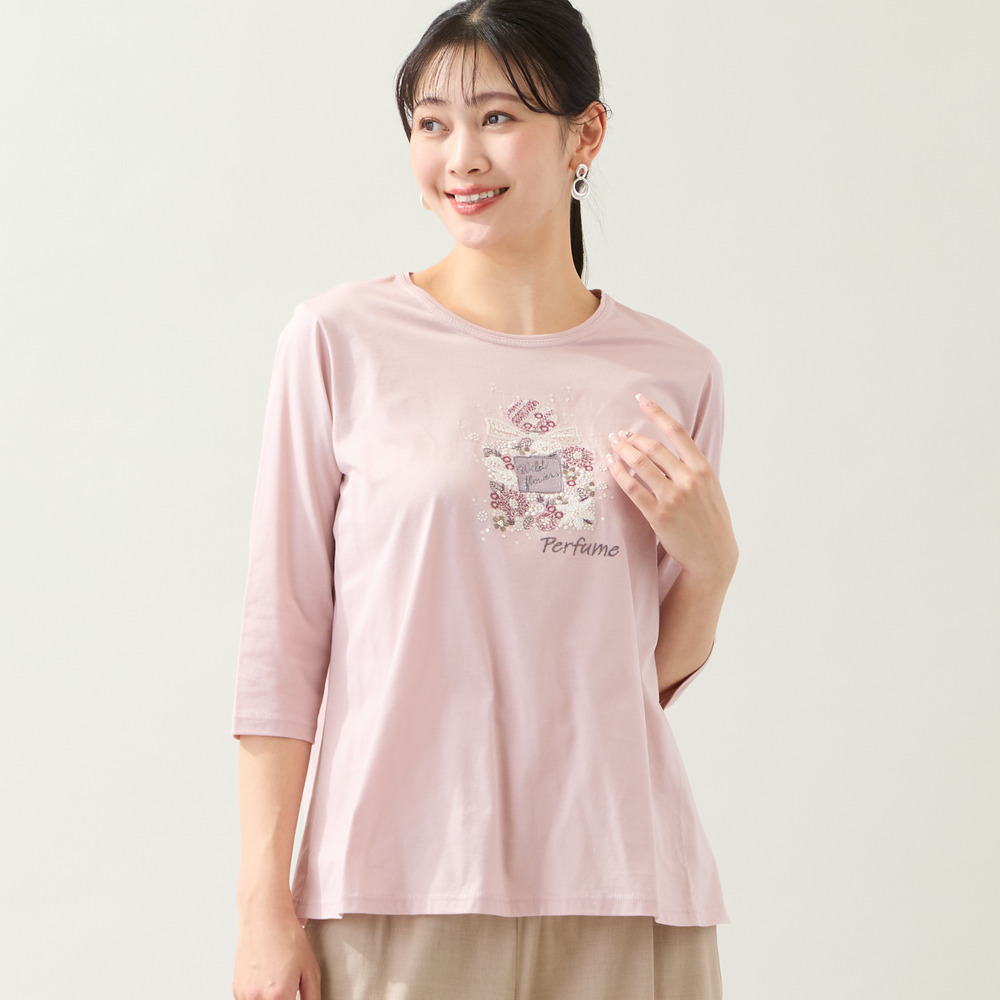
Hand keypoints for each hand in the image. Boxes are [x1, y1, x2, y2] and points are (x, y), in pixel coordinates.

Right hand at [232, 898, 320, 999]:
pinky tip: (268, 980)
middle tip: (289, 990)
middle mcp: (257, 999)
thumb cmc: (288, 938)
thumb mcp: (310, 969)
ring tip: (278, 982)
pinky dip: (259, 997)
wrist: (265, 917)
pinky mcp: (236, 989)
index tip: (295, 995)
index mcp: (278, 996)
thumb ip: (312, 997)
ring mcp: (244, 995)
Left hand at [605, 395, 737, 585]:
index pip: (676, 432)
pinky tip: (610, 465)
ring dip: (622, 451)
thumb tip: (668, 447)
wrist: (713, 554)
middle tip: (620, 433)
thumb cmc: (710, 519)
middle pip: (653, 447)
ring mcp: (673, 497)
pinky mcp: (658, 515)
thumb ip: (692, 467)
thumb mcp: (710, 487)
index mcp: (703, 468)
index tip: (641, 399)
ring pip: (640, 464)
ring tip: (612, 445)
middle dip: (632, 437)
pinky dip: (618, 473)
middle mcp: (689, 479)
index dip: (656, 412)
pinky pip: (631, 488)